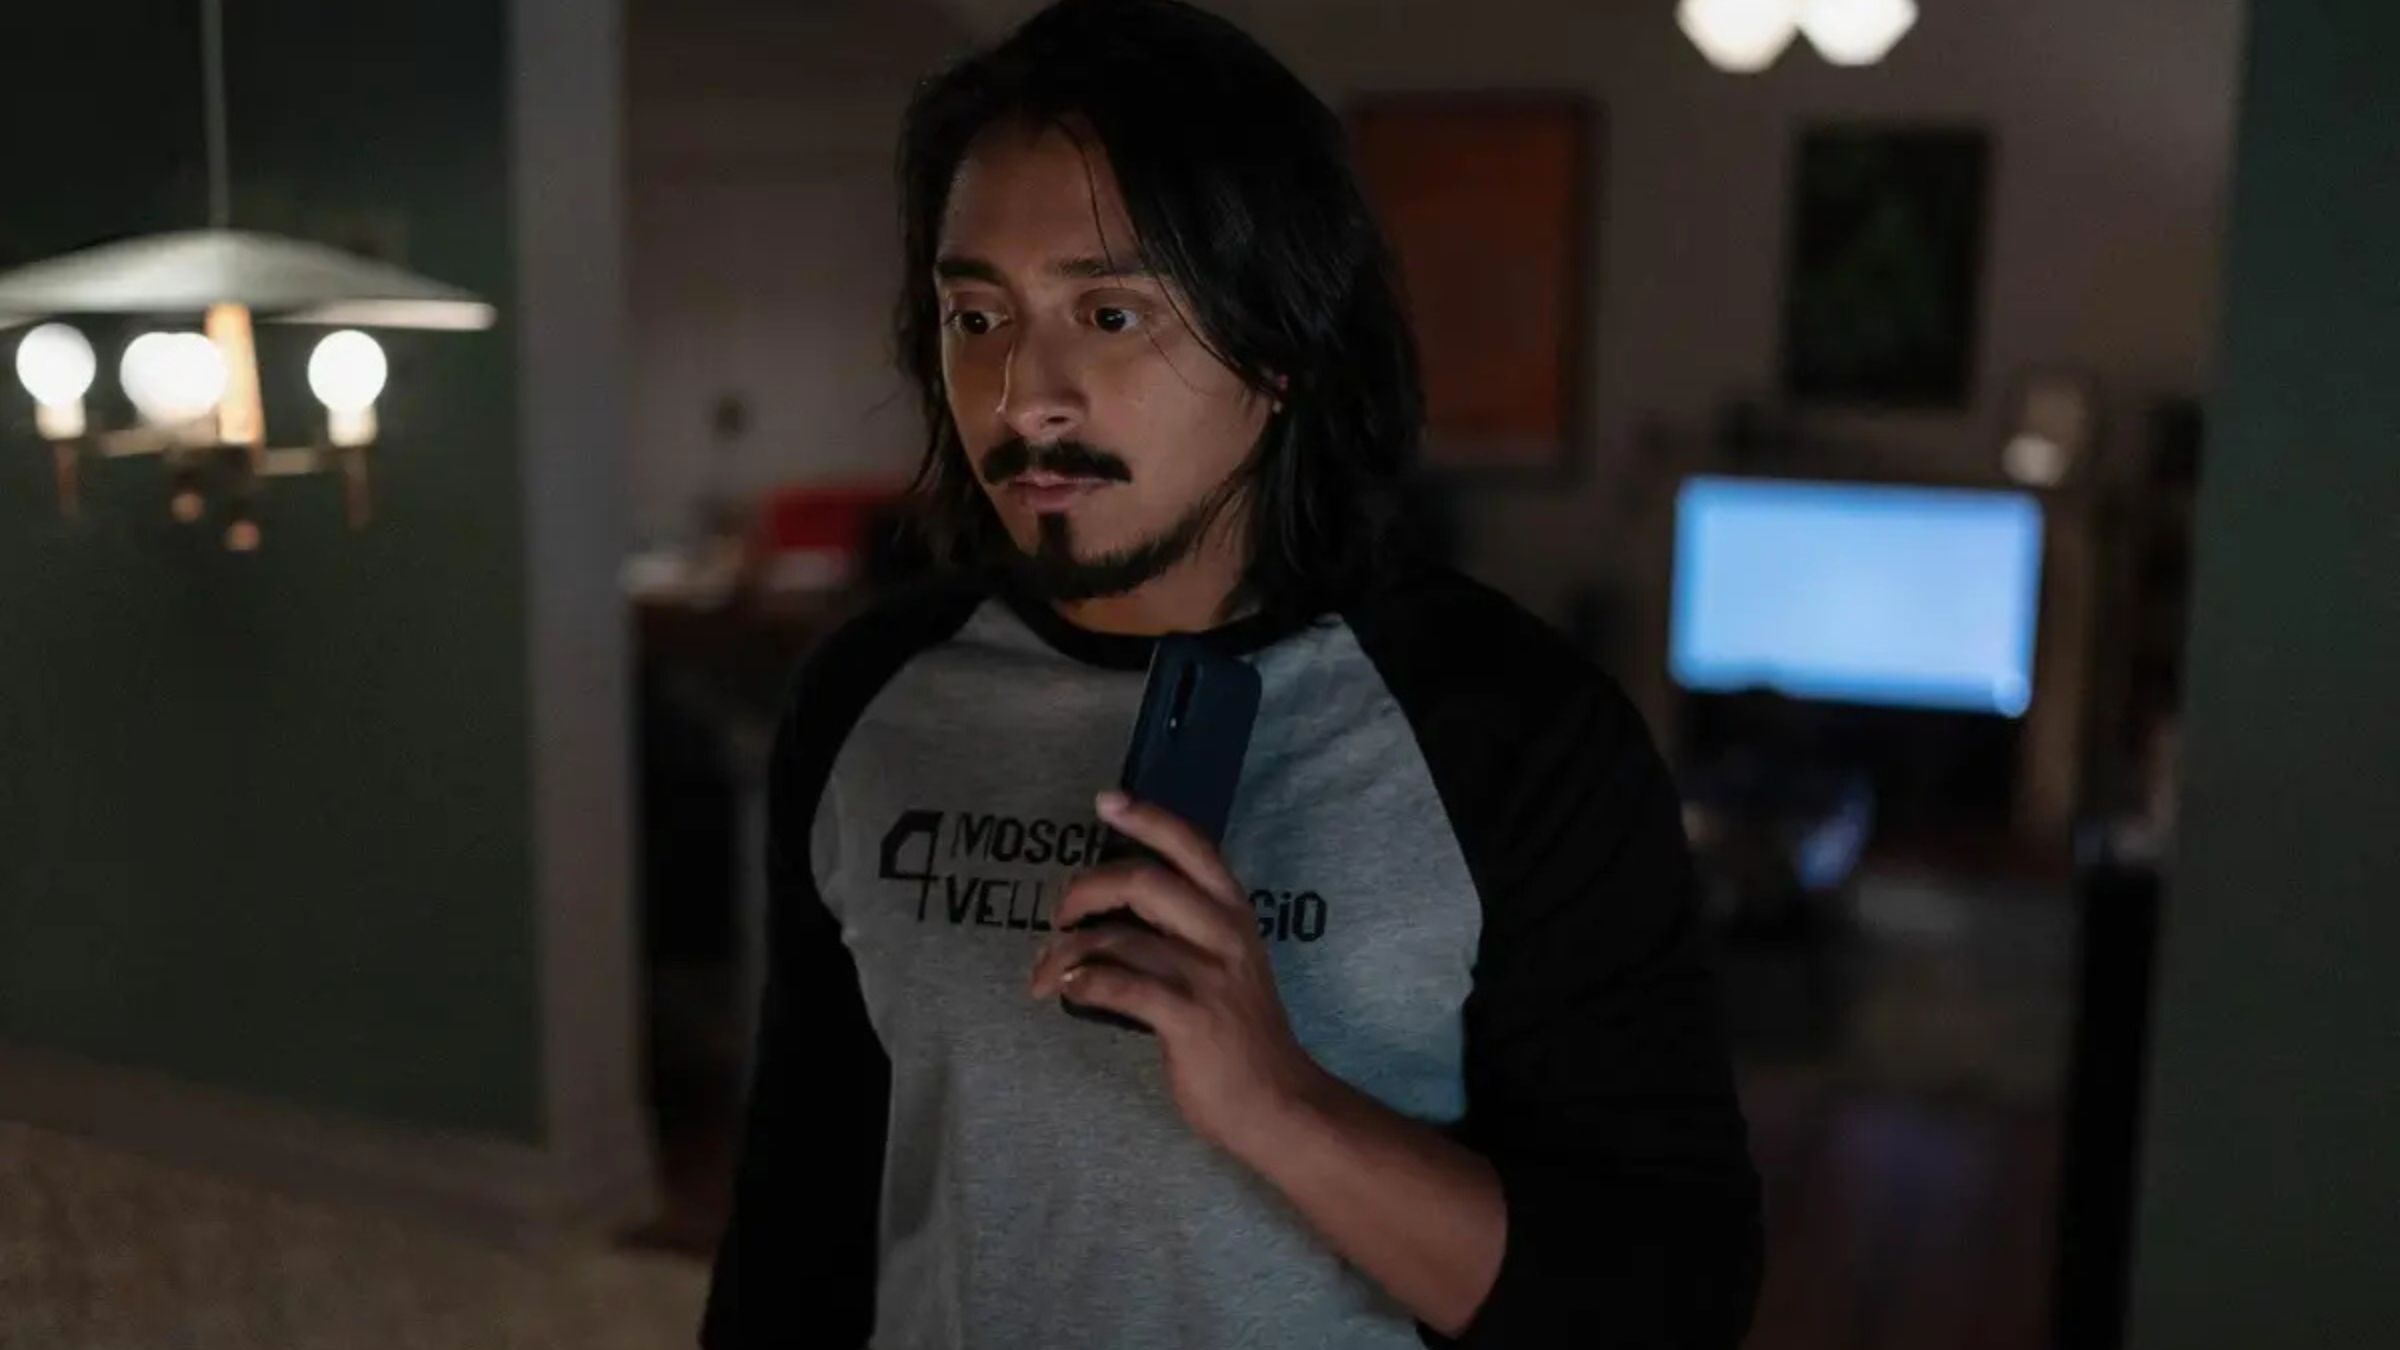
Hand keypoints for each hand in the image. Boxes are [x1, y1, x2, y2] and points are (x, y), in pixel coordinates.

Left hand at [1028, 790, 1331, 1154]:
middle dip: (1085, 890)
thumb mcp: (1228, 963)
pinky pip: (1116, 985)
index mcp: (1233, 913)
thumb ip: (1185, 929)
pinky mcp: (1188, 1018)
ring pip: (1118, 938)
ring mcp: (1207, 976)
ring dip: (1067, 952)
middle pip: (1142, 880)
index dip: (1147, 818)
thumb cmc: (1241, 1035)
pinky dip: (1080, 983)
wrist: (1278, 1103)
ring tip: (1045, 973)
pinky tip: (1067, 991)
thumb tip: (1112, 907)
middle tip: (1059, 915)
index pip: (1192, 846)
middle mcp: (1223, 934)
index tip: (1106, 802)